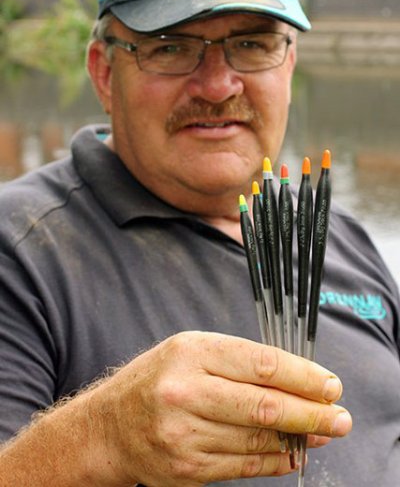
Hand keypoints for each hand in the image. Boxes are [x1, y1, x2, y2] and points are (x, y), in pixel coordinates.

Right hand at [92, 331, 351, 485]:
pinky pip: (243, 467)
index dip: (303, 376)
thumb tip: (295, 380)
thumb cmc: (156, 380)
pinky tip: (292, 453)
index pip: (260, 364)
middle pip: (264, 406)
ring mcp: (184, 435)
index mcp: (190, 353)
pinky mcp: (186, 469)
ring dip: (298, 439)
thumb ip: (238, 362)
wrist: (108, 428)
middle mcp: (185, 392)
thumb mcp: (190, 352)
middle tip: (340, 417)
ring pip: (257, 440)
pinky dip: (274, 462)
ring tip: (322, 433)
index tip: (329, 385)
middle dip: (311, 413)